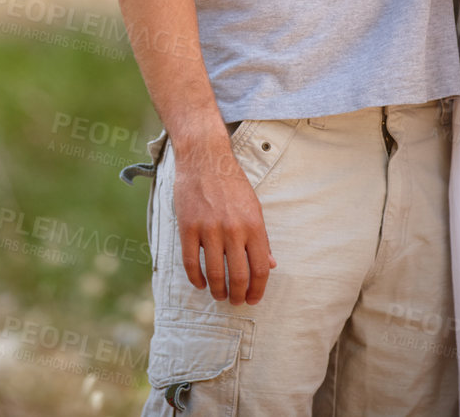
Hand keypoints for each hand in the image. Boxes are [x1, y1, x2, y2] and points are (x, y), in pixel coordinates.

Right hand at [173, 139, 275, 304]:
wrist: (205, 158)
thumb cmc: (232, 183)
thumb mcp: (254, 207)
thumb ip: (262, 238)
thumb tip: (271, 264)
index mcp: (254, 225)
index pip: (261, 268)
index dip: (258, 290)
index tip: (253, 299)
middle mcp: (233, 230)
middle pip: (239, 276)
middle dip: (238, 296)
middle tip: (235, 301)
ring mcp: (209, 229)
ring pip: (215, 274)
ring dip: (218, 291)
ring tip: (219, 295)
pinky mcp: (188, 227)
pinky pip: (191, 263)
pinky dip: (196, 279)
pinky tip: (201, 283)